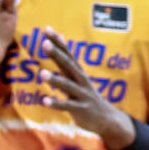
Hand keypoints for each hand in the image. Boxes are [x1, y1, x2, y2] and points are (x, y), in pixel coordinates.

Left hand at [37, 29, 134, 149]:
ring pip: (68, 86)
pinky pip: (68, 106)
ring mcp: (82, 95)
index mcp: (78, 73)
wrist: (107, 119)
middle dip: (56, 54)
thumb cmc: (87, 97)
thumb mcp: (79, 79)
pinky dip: (57, 103)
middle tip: (44, 44)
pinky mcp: (81, 110)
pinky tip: (45, 101)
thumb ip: (68, 64)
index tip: (47, 29)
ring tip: (41, 73)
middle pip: (68, 65)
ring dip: (55, 79)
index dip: (58, 42)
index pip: (68, 53)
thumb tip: (60, 45)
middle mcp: (81, 81)